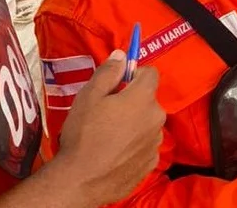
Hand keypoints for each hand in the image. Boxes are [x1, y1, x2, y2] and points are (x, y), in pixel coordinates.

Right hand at [54, 50, 165, 206]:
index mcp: (144, 98)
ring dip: (134, 124)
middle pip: (148, 100)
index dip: (134, 74)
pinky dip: (134, 146)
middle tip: (108, 112)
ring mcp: (155, 143)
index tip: (118, 84)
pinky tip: (114, 154)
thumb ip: (108, 72)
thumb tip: (122, 55)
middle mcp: (156, 118)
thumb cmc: (83, 135)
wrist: (80, 181)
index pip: (150, 73)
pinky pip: (145, 145)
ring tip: (109, 136)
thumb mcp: (89, 96)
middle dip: (132, 101)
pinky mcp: (150, 163)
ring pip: (147, 123)